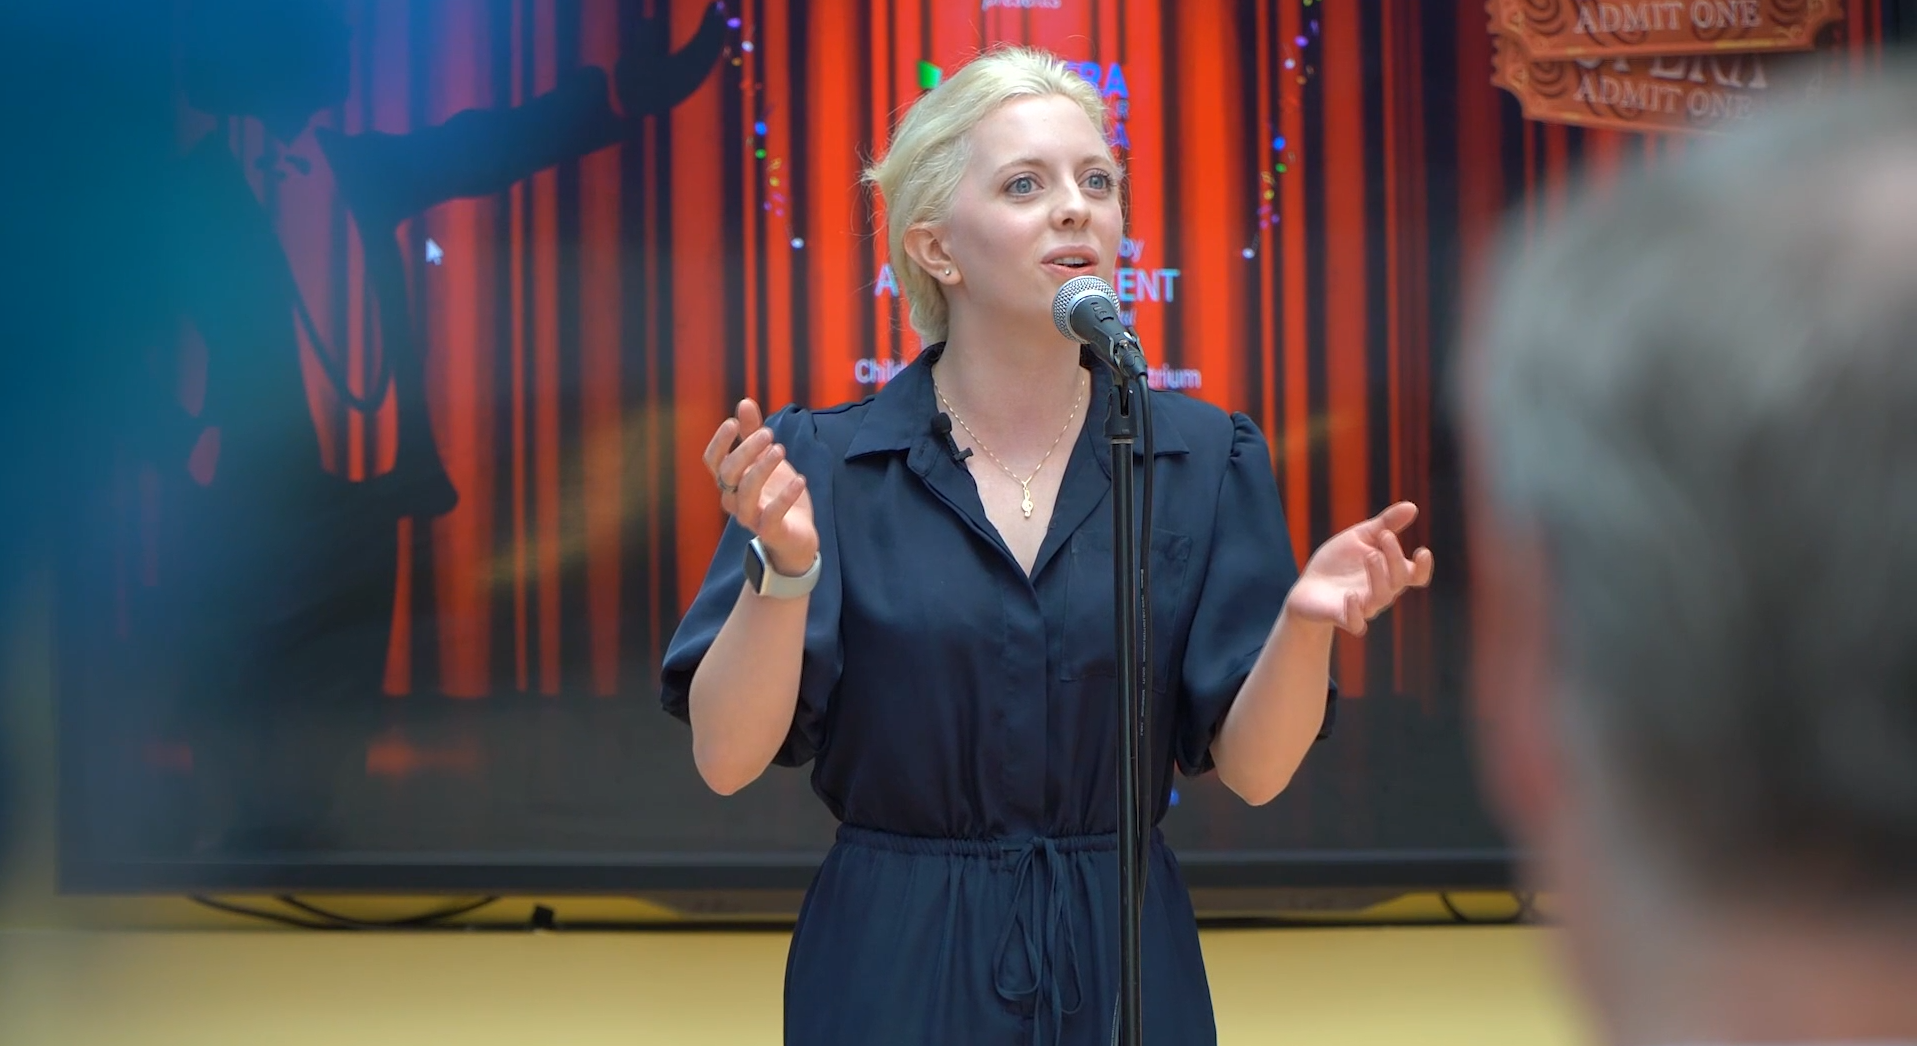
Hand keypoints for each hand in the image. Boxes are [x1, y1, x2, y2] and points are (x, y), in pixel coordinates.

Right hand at [703, 399, 817, 574]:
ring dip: (762, 468)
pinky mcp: (771, 531)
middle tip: (769, 433)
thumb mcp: (767, 460)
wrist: (797, 537)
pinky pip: (772, 516)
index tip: (734, 422)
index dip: (720, 442)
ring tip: (781, 450)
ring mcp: (751, 517)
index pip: (713, 461)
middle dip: (746, 450)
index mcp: (731, 482)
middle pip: (728, 473)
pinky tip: (800, 479)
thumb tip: (744, 402)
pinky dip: (785, 497)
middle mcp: (735, 500)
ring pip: (746, 493)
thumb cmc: (777, 496)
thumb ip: (754, 433)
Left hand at [1286, 502, 1435, 635]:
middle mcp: (1382, 591)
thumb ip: (1386, 523)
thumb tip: (1412, 506)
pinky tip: (1351, 595)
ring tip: (1370, 554)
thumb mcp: (1361, 536)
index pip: (1416, 575)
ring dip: (1378, 576)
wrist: (1308, 585)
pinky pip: (1356, 623)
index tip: (1422, 551)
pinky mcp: (1344, 617)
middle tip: (1385, 536)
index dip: (1423, 567)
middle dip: (1395, 558)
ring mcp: (1365, 606)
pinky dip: (1355, 611)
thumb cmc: (1339, 561)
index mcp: (1390, 572)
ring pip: (1381, 597)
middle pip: (1399, 580)